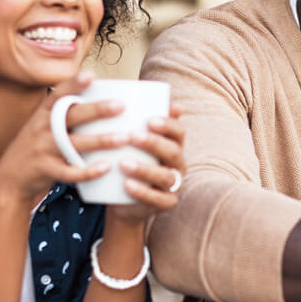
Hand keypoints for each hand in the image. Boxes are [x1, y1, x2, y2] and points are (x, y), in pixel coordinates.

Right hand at [0, 71, 127, 206]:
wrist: (10, 179)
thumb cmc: (37, 148)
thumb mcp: (43, 127)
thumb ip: (65, 116)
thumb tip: (100, 102)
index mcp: (42, 115)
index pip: (58, 95)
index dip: (73, 84)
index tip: (91, 74)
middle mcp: (41, 129)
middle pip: (71, 116)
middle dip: (97, 110)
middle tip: (121, 105)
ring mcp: (42, 149)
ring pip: (74, 143)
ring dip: (100, 140)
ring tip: (124, 138)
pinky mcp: (45, 170)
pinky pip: (70, 171)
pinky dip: (88, 171)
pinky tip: (106, 166)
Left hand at [107, 103, 186, 225]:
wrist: (122, 199)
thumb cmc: (127, 162)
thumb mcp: (130, 143)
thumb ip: (133, 122)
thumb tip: (135, 97)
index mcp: (173, 145)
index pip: (178, 131)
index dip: (167, 125)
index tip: (148, 119)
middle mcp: (178, 164)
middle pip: (173, 151)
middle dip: (154, 143)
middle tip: (131, 137)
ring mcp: (174, 185)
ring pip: (166, 176)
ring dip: (145, 169)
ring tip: (123, 163)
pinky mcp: (166, 203)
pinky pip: (158, 199)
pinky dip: (143, 192)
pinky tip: (127, 185)